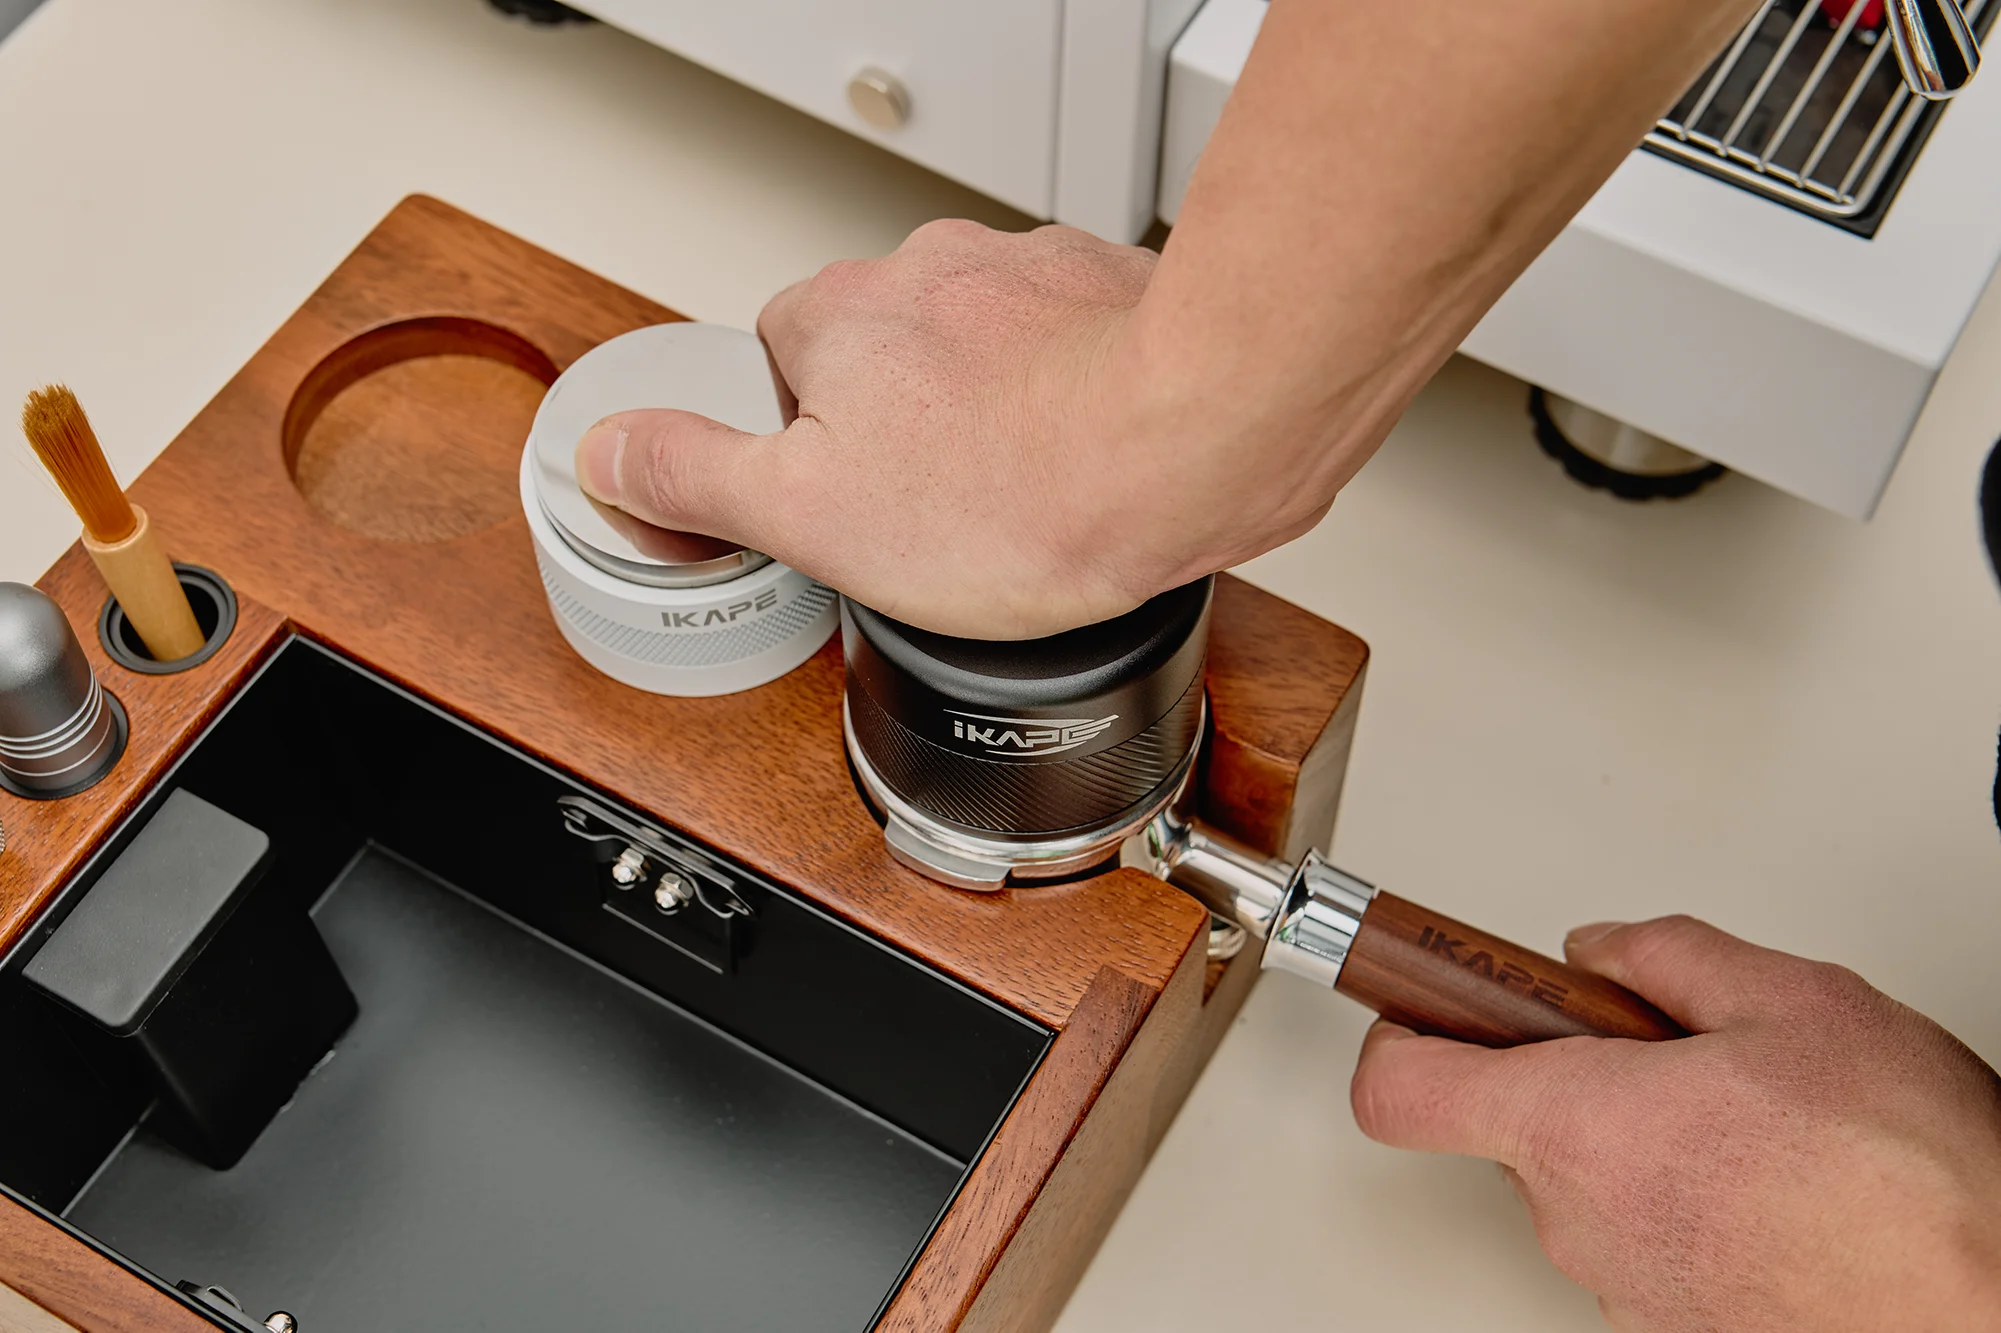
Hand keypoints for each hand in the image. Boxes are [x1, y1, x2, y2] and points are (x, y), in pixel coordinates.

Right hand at [574, 220, 1325, 638]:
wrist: (1196, 442)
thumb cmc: (1025, 490)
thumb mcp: (811, 517)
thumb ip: (696, 478)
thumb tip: (610, 456)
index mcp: (836, 316)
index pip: (777, 369)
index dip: (804, 451)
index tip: (845, 507)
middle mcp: (928, 271)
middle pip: (882, 357)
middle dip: (905, 430)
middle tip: (941, 514)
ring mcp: (1028, 275)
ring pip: (979, 352)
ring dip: (991, 411)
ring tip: (1023, 493)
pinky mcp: (1112, 297)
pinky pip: (1065, 352)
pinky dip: (1068, 399)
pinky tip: (1088, 461)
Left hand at [1350, 916, 2000, 1331]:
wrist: (1996, 1305)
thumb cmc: (1913, 1174)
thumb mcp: (1790, 998)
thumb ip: (1663, 954)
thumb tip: (1600, 950)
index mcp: (1579, 1129)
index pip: (1401, 1091)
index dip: (1402, 1032)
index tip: (1423, 1000)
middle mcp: (1580, 1222)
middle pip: (1512, 1125)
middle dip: (1573, 1072)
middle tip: (1665, 1048)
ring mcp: (1623, 1289)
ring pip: (1585, 1183)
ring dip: (1637, 1141)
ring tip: (1749, 1121)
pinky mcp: (1672, 1329)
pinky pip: (1640, 1238)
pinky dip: (1680, 1201)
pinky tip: (1768, 1181)